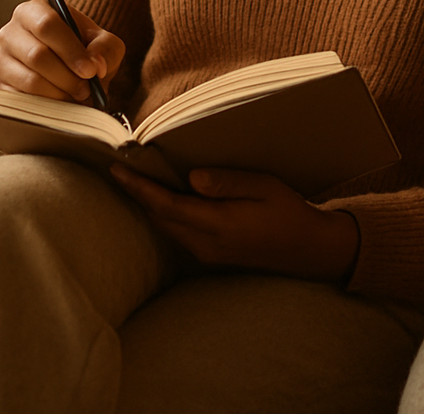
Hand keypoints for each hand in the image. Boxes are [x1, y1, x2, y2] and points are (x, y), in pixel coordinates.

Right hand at [0, 0, 124, 102]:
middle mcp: (11, 31)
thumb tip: (96, 65)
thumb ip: (105, 48)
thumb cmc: (85, 50)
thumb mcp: (103, 43)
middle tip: (86, 89)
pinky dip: (47, 106)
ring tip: (76, 96)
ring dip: (60, 93)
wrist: (70, 69)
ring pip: (30, 80)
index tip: (91, 70)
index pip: (47, 25)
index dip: (70, 50)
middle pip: (37, 55)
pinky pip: (22, 100)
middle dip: (68, 77)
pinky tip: (60, 103)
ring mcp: (2, 59)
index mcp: (36, 9)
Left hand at [110, 165, 359, 281]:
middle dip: (137, 194)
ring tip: (135, 179)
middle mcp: (206, 244)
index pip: (167, 205)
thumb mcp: (264, 188)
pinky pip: (176, 233)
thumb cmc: (288, 212)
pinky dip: (164, 214)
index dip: (139, 187)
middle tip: (120, 167)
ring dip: (149, 204)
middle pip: (159, 217)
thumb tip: (192, 177)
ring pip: (165, 227)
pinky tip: (162, 198)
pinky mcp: (209, 256)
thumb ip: (227, 183)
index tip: (117, 169)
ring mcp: (206, 254)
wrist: (306, 249)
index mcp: (218, 224)